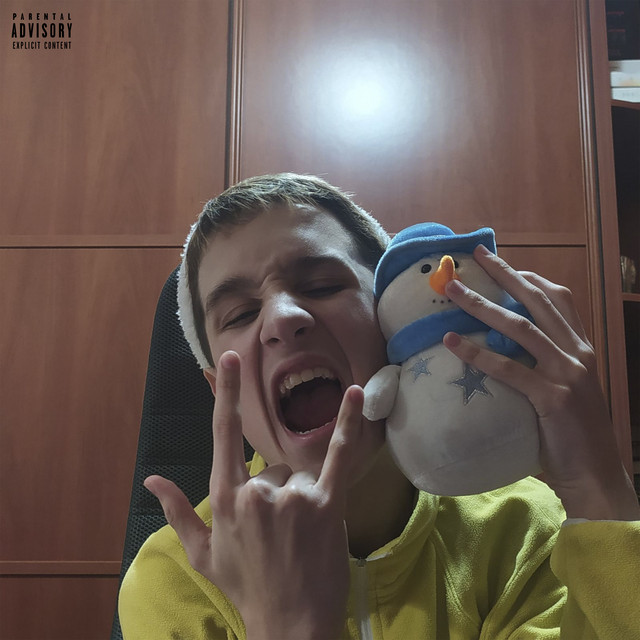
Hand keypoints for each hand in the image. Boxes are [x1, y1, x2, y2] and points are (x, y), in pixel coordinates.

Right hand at [145, 351, 363, 639]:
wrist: (289, 625)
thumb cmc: (245, 588)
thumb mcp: (203, 554)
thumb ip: (176, 512)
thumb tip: (151, 479)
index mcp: (224, 500)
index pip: (222, 436)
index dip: (225, 394)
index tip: (228, 360)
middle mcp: (256, 493)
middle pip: (272, 468)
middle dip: (277, 495)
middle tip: (281, 535)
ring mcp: (292, 497)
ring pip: (298, 476)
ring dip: (302, 499)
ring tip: (301, 537)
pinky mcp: (326, 504)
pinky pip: (339, 456)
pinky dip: (350, 424)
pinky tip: (357, 394)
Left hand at [443, 245, 639, 520]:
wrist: (597, 475)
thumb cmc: (573, 435)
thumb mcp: (562, 390)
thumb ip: (540, 367)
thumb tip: (499, 351)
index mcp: (580, 349)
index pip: (557, 300)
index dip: (529, 278)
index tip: (501, 264)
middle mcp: (576, 354)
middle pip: (537, 301)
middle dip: (505, 274)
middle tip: (478, 255)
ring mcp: (567, 374)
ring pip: (520, 328)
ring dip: (482, 305)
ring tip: (453, 291)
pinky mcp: (553, 399)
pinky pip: (510, 370)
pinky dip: (479, 353)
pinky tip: (452, 342)